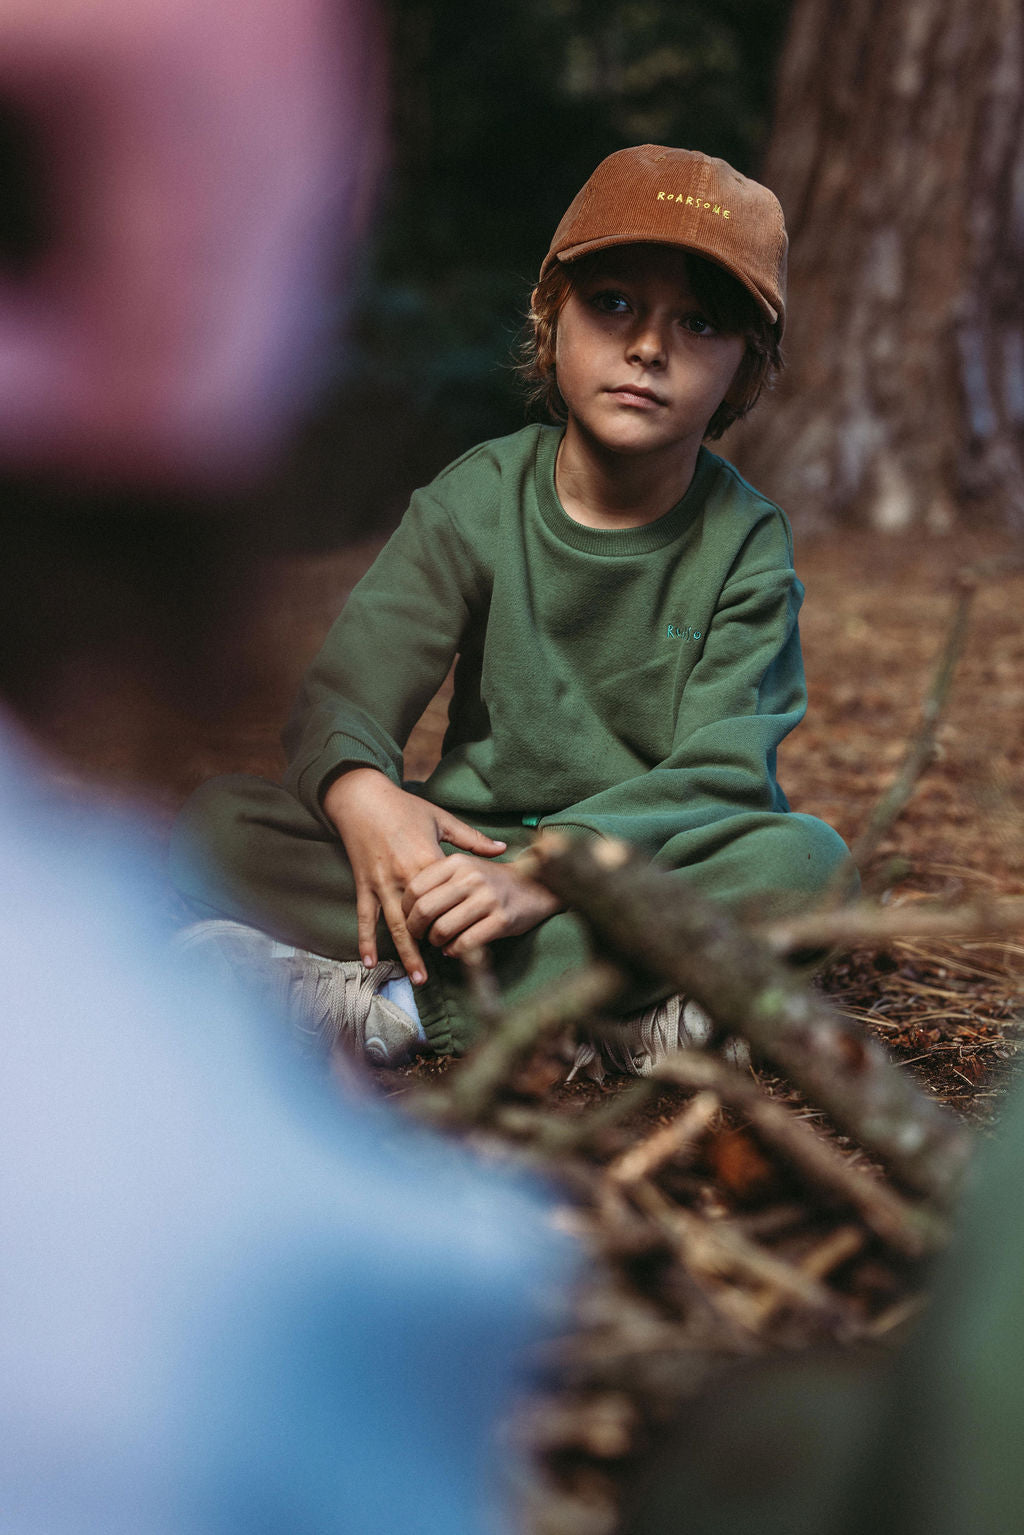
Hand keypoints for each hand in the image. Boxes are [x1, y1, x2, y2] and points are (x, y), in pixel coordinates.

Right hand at [323, 768, 506, 982]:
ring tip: (418, 977)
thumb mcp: (441, 819)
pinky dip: (366, 940)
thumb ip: (472, 839)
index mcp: (427, 860)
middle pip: (421, 920)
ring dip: (407, 953)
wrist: (362, 798)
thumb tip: (502, 849)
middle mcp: (404, 877)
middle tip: (447, 973)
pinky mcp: (364, 885)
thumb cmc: (404, 807)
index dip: (460, 919)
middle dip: (431, 949)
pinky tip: (369, 962)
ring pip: (395, 925)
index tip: (473, 939)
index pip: (447, 898)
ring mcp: (382, 883)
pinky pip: (365, 917)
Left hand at [402, 855, 561, 958]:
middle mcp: (471, 878)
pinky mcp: (501, 920)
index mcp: (457, 862)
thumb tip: (406, 907)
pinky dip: (454, 951)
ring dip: (435, 942)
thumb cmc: (490, 881)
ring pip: (442, 930)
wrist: (535, 886)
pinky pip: (465, 943)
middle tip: (420, 935)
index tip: (409, 918)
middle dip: (416, 929)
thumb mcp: (465, 868)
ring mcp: (487, 899)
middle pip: (425, 910)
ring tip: (439, 942)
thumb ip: (437, 880)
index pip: (415, 888)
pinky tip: (454, 948)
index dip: (406, 909)